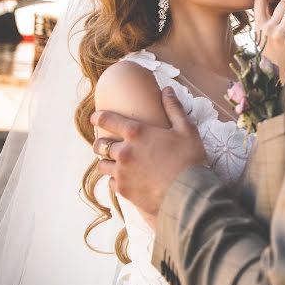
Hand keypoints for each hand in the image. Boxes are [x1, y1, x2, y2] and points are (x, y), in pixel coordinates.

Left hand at [92, 87, 205, 222]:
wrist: (188, 194)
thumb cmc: (189, 160)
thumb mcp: (186, 130)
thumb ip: (174, 108)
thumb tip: (167, 89)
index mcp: (137, 133)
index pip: (108, 120)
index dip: (98, 117)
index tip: (94, 117)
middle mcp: (124, 152)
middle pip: (100, 144)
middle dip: (101, 142)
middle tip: (105, 143)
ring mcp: (122, 172)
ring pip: (102, 165)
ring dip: (106, 162)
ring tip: (113, 162)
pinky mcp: (123, 190)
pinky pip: (111, 183)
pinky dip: (115, 179)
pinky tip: (124, 179)